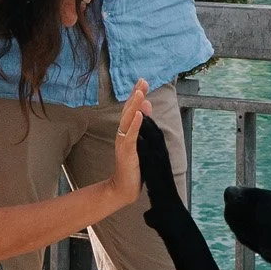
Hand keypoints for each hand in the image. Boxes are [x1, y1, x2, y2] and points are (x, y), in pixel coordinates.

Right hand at [101, 79, 151, 215]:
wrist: (123, 188)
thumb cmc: (133, 166)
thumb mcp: (140, 142)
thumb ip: (142, 124)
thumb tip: (147, 105)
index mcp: (127, 131)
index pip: (132, 109)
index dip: (137, 95)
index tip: (142, 81)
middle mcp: (123, 134)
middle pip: (129, 111)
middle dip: (136, 95)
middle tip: (142, 81)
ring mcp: (124, 143)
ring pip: (128, 120)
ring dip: (134, 106)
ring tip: (140, 93)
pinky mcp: (126, 152)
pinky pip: (130, 136)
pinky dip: (134, 125)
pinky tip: (139, 115)